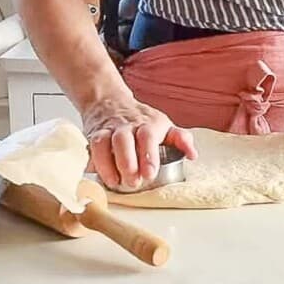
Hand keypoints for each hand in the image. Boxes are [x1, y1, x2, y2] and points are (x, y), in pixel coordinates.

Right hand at [82, 96, 197, 189]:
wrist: (110, 101)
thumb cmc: (142, 121)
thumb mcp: (165, 127)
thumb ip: (181, 139)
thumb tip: (192, 155)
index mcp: (149, 124)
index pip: (147, 137)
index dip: (148, 155)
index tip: (149, 174)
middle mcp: (127, 125)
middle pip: (123, 140)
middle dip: (127, 162)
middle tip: (133, 181)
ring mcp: (109, 130)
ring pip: (103, 143)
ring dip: (108, 164)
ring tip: (114, 182)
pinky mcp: (93, 135)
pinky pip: (91, 147)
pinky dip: (93, 162)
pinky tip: (96, 174)